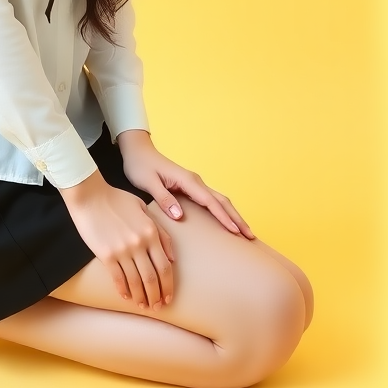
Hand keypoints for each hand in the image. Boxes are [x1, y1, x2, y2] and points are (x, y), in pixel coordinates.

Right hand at [59, 169, 175, 308]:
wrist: (90, 195)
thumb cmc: (116, 199)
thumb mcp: (144, 209)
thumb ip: (161, 231)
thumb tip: (172, 257)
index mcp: (151, 232)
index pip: (165, 266)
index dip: (168, 286)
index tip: (168, 297)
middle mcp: (139, 243)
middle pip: (152, 278)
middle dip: (156, 296)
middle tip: (157, 306)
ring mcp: (122, 250)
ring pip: (136, 282)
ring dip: (141, 297)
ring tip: (143, 305)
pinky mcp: (106, 254)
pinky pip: (118, 278)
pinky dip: (123, 290)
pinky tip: (126, 296)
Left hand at [117, 130, 256, 239]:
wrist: (137, 151)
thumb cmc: (140, 165)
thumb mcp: (148, 182)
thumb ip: (163, 198)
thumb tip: (180, 215)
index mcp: (187, 180)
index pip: (210, 201)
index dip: (223, 217)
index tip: (235, 231)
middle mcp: (194, 181)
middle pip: (221, 200)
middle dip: (236, 218)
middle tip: (250, 236)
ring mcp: (194, 184)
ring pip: (219, 200)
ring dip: (232, 215)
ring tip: (244, 232)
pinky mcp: (190, 187)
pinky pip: (211, 200)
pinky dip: (222, 211)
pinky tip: (226, 221)